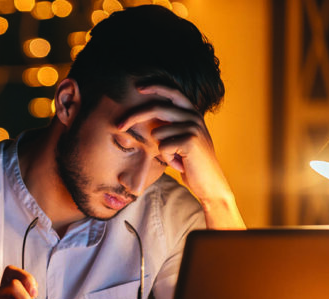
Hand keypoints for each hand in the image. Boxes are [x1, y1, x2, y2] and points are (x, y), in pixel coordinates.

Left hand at [124, 84, 244, 228]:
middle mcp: (193, 116)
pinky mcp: (190, 141)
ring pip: (157, 133)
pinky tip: (180, 163)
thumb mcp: (181, 138)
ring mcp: (193, 127)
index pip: (172, 91)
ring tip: (176, 158)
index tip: (138, 87)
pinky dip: (167, 158)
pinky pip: (162, 147)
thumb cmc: (190, 161)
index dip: (155, 86)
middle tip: (118, 126)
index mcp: (192, 112)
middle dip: (134, 116)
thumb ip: (170, 124)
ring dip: (161, 150)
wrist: (210, 182)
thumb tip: (143, 115)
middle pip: (156, 108)